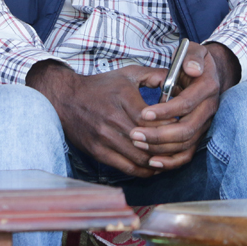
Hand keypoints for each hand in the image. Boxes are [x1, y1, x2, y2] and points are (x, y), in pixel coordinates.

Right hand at [27, 61, 168, 177]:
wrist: (66, 98)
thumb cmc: (100, 86)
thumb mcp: (128, 74)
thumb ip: (156, 75)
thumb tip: (180, 79)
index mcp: (123, 98)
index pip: (154, 120)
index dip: (170, 126)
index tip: (180, 126)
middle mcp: (113, 119)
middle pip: (149, 141)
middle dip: (168, 146)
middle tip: (180, 146)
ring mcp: (104, 138)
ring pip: (140, 158)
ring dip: (158, 161)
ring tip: (170, 158)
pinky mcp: (98, 152)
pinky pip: (126, 167)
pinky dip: (143, 171)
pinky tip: (152, 167)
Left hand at [128, 43, 235, 169]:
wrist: (207, 73)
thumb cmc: (193, 61)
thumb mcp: (194, 51)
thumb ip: (192, 57)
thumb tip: (192, 68)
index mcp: (207, 87)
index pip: (186, 104)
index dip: (165, 110)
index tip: (143, 113)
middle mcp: (209, 109)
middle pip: (186, 130)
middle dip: (158, 134)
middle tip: (134, 135)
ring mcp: (205, 124)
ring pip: (186, 144)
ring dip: (161, 148)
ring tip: (137, 144)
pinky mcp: (199, 135)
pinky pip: (187, 154)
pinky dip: (171, 161)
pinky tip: (152, 162)